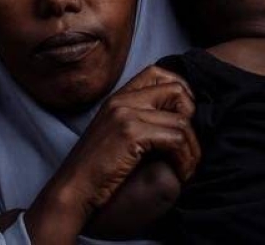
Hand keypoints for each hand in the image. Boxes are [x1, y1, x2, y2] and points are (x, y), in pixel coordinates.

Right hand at [24, 65, 199, 244]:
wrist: (71, 192)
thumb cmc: (96, 172)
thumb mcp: (115, 136)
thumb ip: (138, 121)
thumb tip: (178, 119)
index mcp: (118, 98)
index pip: (158, 72)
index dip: (181, 91)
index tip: (185, 119)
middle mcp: (122, 99)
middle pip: (177, 89)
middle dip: (192, 117)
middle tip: (188, 145)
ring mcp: (125, 114)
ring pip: (182, 120)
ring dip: (192, 149)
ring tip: (187, 168)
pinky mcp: (130, 133)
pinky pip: (176, 139)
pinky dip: (186, 159)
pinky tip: (181, 174)